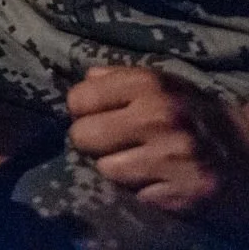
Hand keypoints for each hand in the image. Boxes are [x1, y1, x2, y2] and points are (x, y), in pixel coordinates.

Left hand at [68, 66, 248, 220]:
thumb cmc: (195, 115)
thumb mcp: (162, 85)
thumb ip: (118, 78)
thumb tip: (84, 80)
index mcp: (148, 84)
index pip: (78, 100)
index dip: (85, 112)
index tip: (99, 118)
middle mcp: (159, 117)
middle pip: (83, 136)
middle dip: (93, 144)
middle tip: (115, 145)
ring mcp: (171, 158)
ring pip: (105, 169)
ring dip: (118, 170)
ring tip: (141, 164)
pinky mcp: (181, 194)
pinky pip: (134, 195)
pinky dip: (143, 192)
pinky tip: (161, 181)